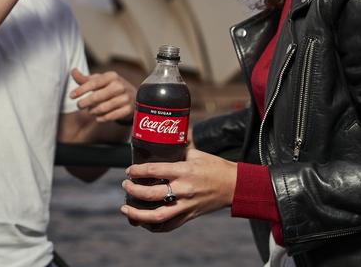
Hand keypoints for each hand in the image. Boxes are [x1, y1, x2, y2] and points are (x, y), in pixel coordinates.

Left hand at [69, 69, 133, 122]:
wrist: (134, 95)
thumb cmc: (111, 87)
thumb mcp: (100, 80)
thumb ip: (85, 79)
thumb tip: (73, 71)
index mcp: (112, 76)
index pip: (93, 83)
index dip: (81, 90)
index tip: (71, 96)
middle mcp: (119, 86)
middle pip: (97, 96)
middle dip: (85, 102)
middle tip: (79, 106)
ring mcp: (125, 98)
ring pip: (103, 108)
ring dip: (93, 111)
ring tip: (90, 111)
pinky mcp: (128, 109)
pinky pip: (111, 116)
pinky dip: (102, 118)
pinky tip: (98, 117)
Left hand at [120, 149, 236, 231]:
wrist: (235, 186)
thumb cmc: (215, 167)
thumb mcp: (196, 153)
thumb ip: (179, 148)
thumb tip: (166, 136)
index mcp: (184, 171)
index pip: (154, 170)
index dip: (137, 171)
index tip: (129, 170)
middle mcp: (183, 189)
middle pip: (151, 194)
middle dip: (133, 190)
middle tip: (125, 184)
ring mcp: (186, 205)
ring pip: (157, 215)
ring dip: (138, 214)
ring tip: (125, 208)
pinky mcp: (189, 216)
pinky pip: (168, 225)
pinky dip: (153, 225)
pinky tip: (142, 221)